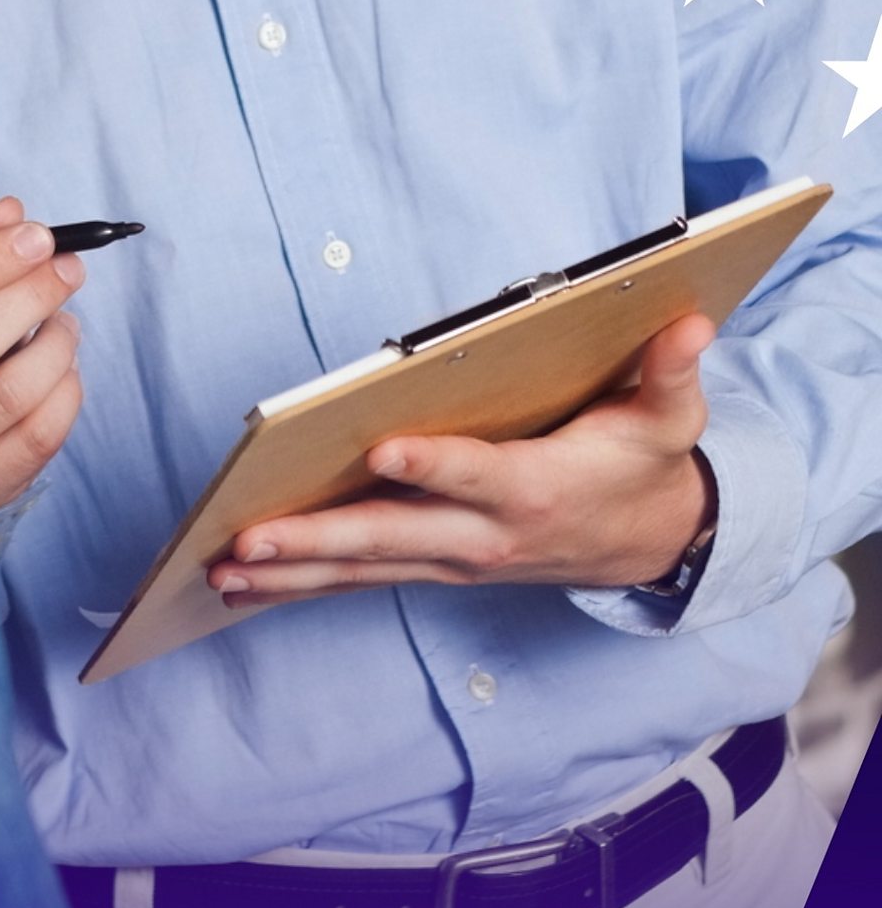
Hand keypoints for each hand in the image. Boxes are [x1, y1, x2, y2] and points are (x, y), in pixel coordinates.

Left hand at [208, 314, 718, 607]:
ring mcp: (454, 558)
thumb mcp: (672, 420)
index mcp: (533, 491)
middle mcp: (484, 535)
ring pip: (362, 569)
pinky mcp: (435, 566)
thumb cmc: (644, 466)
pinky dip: (300, 583)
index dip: (430, 466)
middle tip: (246, 539)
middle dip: (317, 540)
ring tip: (219, 570)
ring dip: (290, 572)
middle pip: (392, 539)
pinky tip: (239, 582)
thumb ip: (672, 374)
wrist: (649, 542)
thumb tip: (688, 325)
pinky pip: (359, 579)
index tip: (379, 451)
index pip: (475, 476)